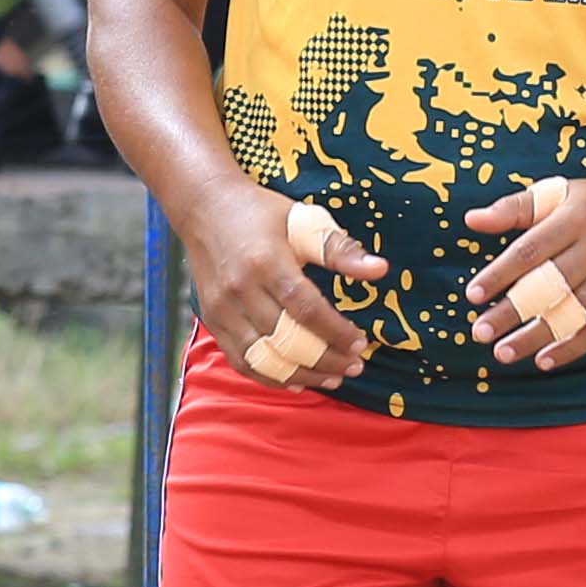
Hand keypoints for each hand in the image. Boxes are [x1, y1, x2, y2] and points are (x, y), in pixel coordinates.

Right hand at [183, 184, 384, 389]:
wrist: (205, 207)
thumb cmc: (261, 212)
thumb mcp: (304, 220)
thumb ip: (341, 249)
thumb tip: (380, 270)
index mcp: (268, 262)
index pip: (307, 309)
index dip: (336, 333)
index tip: (360, 343)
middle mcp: (241, 289)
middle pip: (287, 339)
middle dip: (326, 359)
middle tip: (354, 366)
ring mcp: (223, 308)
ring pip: (264, 358)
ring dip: (302, 374)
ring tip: (332, 378)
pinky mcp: (213, 320)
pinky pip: (242, 361)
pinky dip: (270, 377)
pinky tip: (296, 379)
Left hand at [461, 170, 585, 371]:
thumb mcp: (558, 192)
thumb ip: (514, 208)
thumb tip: (471, 220)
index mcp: (574, 219)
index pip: (530, 251)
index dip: (499, 274)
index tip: (472, 295)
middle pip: (548, 286)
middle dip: (512, 312)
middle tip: (479, 333)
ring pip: (572, 312)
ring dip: (536, 336)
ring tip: (503, 352)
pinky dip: (572, 347)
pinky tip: (544, 360)